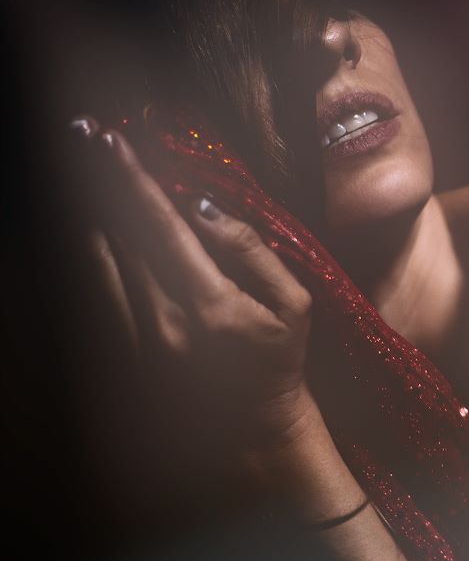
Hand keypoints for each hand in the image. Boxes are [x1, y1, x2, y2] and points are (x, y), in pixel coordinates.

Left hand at [67, 115, 318, 462]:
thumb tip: (203, 206)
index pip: (163, 226)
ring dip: (91, 208)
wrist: (254, 427)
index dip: (135, 179)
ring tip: (82, 164)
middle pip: (122, 234)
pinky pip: (98, 289)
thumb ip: (251, 252)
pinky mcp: (126, 349)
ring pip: (102, 258)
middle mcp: (166, 321)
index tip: (112, 139)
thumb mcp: (293, 305)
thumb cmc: (280, 360)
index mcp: (211, 306)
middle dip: (104, 179)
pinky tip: (91, 222)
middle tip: (86, 132)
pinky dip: (91, 249)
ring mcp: (140, 338)